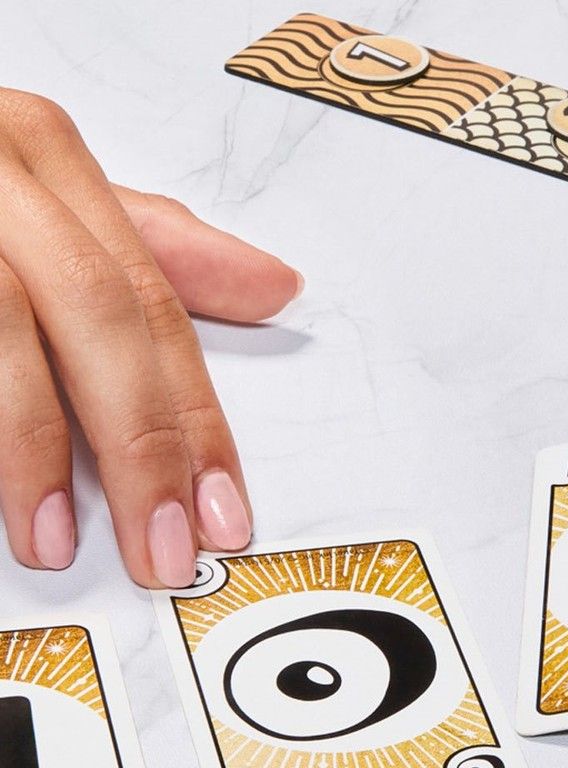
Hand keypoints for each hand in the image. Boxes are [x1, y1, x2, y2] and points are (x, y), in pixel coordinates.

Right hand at [0, 87, 301, 585]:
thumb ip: (158, 251)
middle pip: (96, 315)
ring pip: (1, 327)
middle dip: (139, 444)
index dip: (196, 419)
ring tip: (55, 540)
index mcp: (44, 158)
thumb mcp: (49, 206)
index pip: (153, 307)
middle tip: (163, 544)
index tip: (222, 511)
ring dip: (33, 449)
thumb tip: (276, 285)